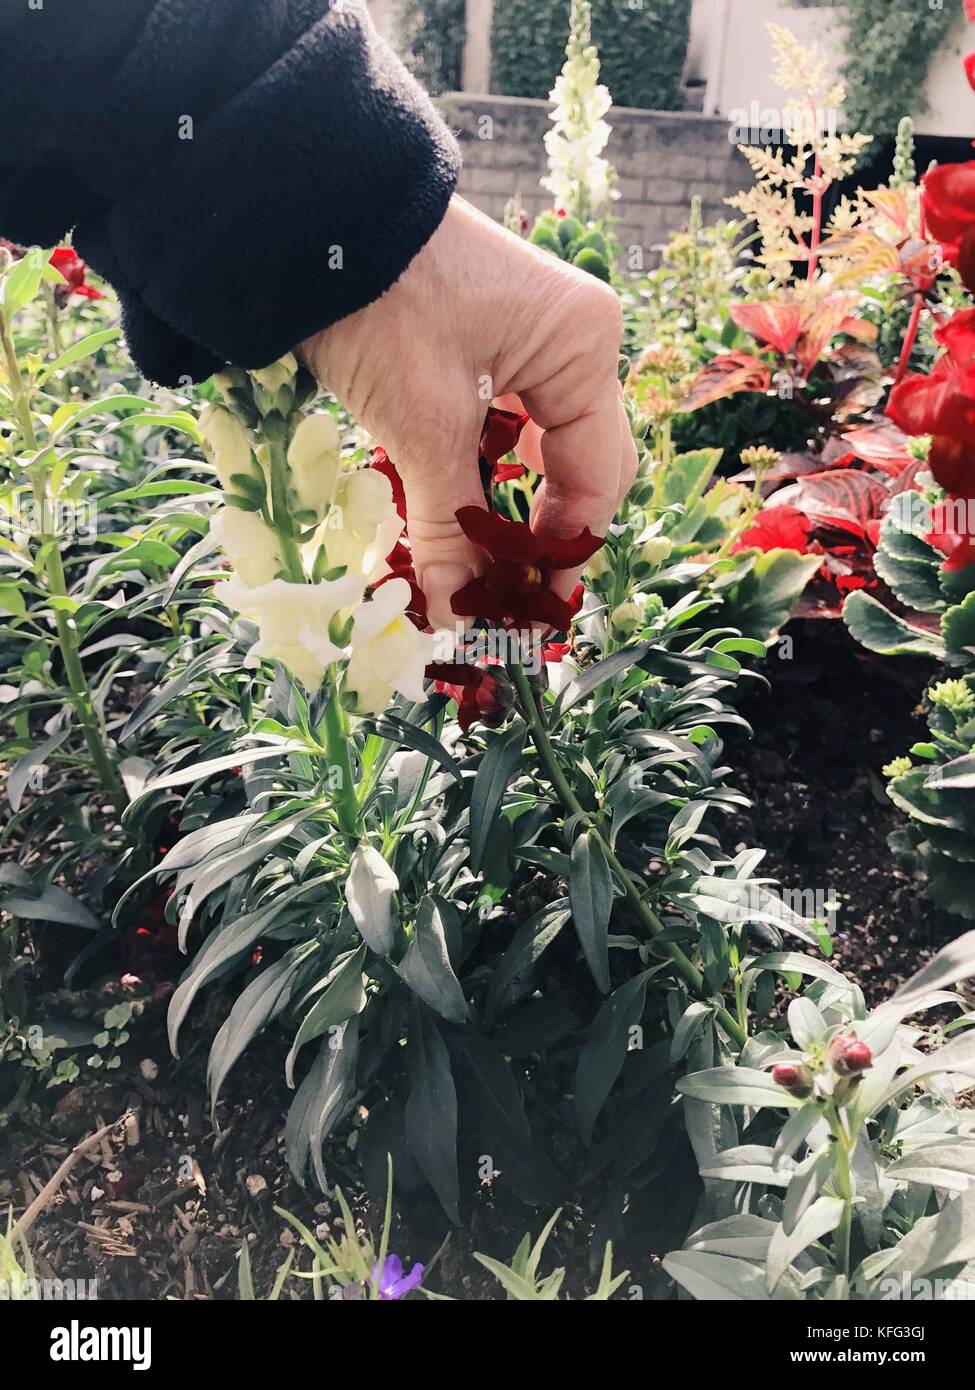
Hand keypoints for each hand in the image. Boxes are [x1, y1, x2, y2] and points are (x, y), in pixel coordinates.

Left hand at [300, 195, 637, 627]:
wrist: (309, 211)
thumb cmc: (382, 301)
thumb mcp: (420, 419)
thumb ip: (447, 521)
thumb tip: (458, 614)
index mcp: (584, 346)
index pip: (598, 474)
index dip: (565, 549)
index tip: (526, 606)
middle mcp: (574, 340)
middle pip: (581, 464)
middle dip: (544, 533)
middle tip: (506, 595)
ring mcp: (535, 337)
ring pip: (542, 448)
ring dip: (512, 507)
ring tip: (483, 566)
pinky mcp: (490, 339)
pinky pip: (507, 422)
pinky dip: (485, 471)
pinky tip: (463, 509)